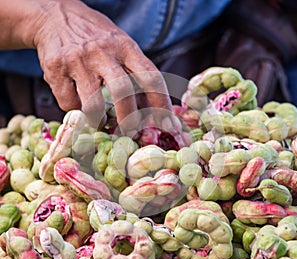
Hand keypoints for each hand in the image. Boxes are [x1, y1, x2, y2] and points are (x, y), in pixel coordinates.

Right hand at [33, 0, 172, 133]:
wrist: (54, 15)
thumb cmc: (95, 36)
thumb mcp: (120, 44)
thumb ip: (134, 70)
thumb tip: (151, 106)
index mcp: (125, 46)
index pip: (151, 77)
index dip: (162, 104)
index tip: (169, 125)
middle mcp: (103, 52)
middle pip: (123, 92)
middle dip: (129, 119)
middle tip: (131, 132)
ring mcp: (78, 60)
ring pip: (93, 103)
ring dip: (98, 120)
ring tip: (99, 122)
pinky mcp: (56, 69)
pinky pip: (68, 103)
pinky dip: (76, 111)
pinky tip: (78, 104)